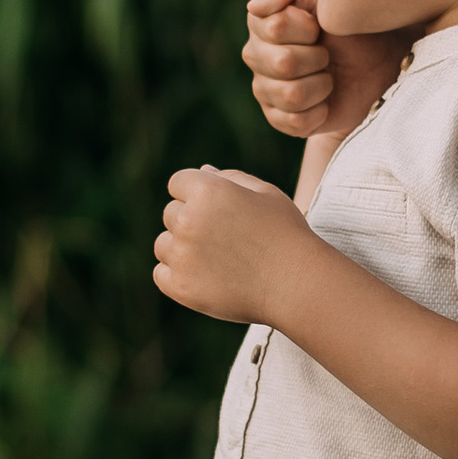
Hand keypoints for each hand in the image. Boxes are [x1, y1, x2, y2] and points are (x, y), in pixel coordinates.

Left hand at [154, 165, 312, 326]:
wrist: (296, 284)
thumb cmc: (286, 234)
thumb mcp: (266, 193)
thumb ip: (231, 178)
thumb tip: (203, 171)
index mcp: (207, 190)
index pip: (178, 183)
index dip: (197, 194)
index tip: (218, 211)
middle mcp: (188, 220)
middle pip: (171, 214)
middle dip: (191, 221)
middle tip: (226, 239)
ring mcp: (181, 255)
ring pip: (163, 244)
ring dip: (181, 248)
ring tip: (218, 259)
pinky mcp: (180, 286)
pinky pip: (161, 274)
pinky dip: (177, 275)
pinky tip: (205, 276)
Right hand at [243, 0, 407, 147]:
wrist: (374, 65)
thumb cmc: (347, 28)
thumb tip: (255, 7)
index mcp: (260, 24)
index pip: (277, 27)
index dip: (308, 28)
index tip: (318, 28)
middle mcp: (255, 55)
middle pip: (283, 63)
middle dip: (318, 58)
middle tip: (327, 55)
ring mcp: (264, 89)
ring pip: (291, 94)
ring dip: (321, 85)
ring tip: (327, 76)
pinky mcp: (278, 118)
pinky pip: (296, 121)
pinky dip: (320, 111)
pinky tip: (325, 101)